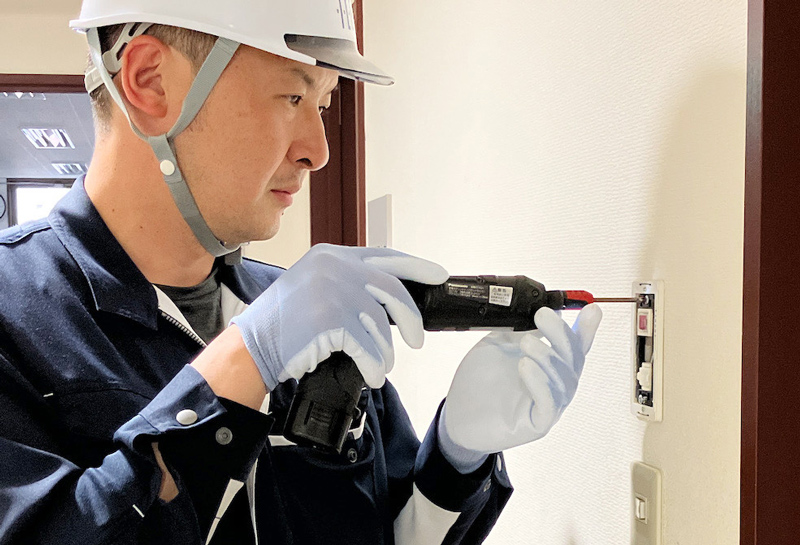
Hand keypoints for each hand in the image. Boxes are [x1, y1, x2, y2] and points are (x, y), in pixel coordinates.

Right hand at [230, 244, 448, 390]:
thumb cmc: (283, 324)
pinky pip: (368, 346)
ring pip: (381, 323)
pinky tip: (372, 374)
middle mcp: (334, 267)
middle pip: (392, 289)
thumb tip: (389, 301)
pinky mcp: (331, 319)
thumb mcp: (314, 286)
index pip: (386, 255)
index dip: (416, 266)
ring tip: (380, 364)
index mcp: (332, 255)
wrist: (252, 347)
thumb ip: (348, 282)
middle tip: (416, 339)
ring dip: (385, 350)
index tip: (437, 275)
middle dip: (411, 318)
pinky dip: (375, 365)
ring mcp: (333, 291)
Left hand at [440, 304, 601, 455]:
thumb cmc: (479, 379)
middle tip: (543, 315)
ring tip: (527, 342)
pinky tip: (525, 366)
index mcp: (548, 365)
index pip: (574, 347)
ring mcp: (548, 406)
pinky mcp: (537, 425)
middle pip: (573, 361)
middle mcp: (553, 385)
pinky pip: (549, 404)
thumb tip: (544, 312)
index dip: (586, 329)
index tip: (593, 309)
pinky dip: (540, 383)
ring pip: (565, 382)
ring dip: (549, 358)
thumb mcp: (498, 345)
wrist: (456, 411)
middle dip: (562, 335)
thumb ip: (519, 330)